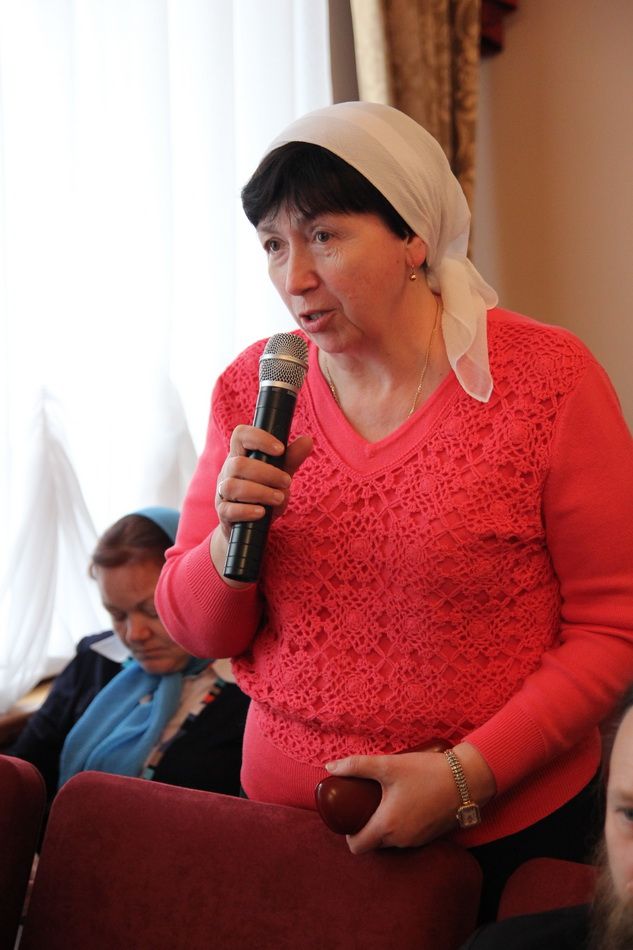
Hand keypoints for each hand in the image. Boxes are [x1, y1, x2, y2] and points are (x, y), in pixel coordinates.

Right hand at [211, 425, 312, 578]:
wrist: (249, 526)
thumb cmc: (264, 493)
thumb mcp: (279, 475)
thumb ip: (291, 459)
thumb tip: (307, 440)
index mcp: (240, 456)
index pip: (240, 435)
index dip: (258, 438)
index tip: (280, 449)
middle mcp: (228, 471)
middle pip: (238, 463)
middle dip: (267, 472)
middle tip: (287, 482)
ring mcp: (223, 493)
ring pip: (231, 486)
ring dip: (260, 492)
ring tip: (279, 498)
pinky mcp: (223, 513)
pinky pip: (228, 510)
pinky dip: (246, 510)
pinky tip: (262, 512)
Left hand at [324, 743, 494, 853]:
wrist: (466, 779)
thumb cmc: (426, 772)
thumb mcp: (388, 765)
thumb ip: (357, 765)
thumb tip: (330, 766)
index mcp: (387, 827)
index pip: (357, 847)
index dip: (348, 835)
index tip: (349, 817)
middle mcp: (401, 840)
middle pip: (374, 844)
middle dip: (366, 828)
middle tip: (365, 805)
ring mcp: (418, 840)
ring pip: (392, 841)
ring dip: (385, 826)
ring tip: (384, 802)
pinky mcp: (431, 836)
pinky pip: (408, 837)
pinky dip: (402, 826)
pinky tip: (404, 805)